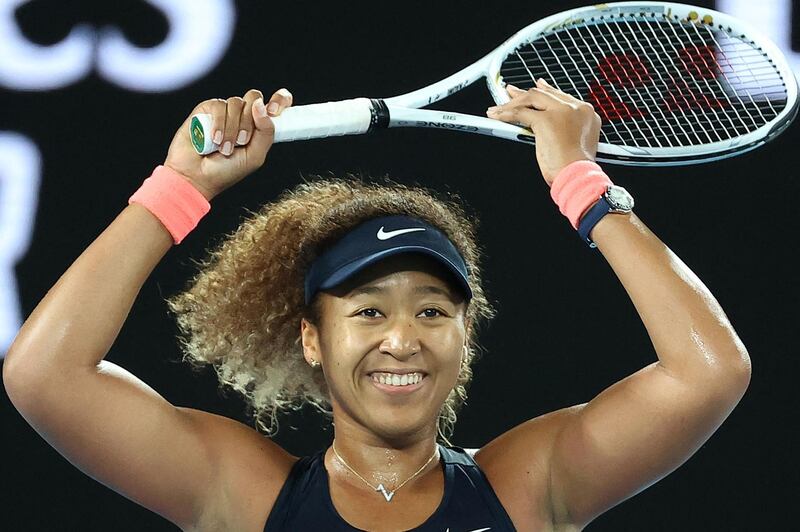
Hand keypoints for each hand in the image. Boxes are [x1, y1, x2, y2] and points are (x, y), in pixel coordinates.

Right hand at [163, 88, 292, 199]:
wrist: (197, 177)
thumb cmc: (226, 171)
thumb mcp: (255, 156)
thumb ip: (266, 132)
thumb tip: (261, 106)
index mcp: (258, 126)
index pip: (275, 103)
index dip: (280, 100)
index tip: (275, 111)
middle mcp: (242, 116)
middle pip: (254, 97)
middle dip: (250, 120)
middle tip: (242, 141)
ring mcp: (224, 111)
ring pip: (236, 102)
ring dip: (233, 129)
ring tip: (224, 148)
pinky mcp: (206, 109)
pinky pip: (219, 105)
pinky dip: (219, 124)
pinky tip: (214, 139)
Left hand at [486, 79, 600, 185]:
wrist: (578, 176)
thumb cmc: (577, 169)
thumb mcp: (576, 144)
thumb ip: (565, 130)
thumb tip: (548, 127)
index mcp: (586, 113)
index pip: (561, 96)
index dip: (546, 91)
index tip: (537, 87)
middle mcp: (575, 108)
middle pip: (545, 94)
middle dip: (525, 93)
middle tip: (511, 92)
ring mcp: (560, 112)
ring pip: (531, 99)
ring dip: (512, 104)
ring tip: (498, 108)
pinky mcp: (545, 120)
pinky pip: (520, 113)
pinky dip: (506, 114)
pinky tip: (497, 116)